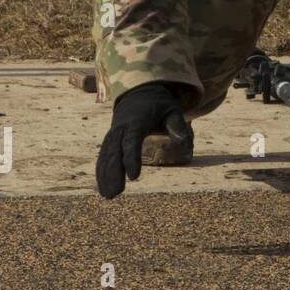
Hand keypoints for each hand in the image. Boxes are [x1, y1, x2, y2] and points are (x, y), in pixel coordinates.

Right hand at [96, 81, 190, 198]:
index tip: (133, 177)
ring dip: (105, 176)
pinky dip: (101, 171)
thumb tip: (187, 145)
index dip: (131, 159)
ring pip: (107, 156)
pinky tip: (103, 188)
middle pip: (115, 152)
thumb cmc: (159, 105)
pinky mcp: (110, 140)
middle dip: (114, 173)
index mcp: (136, 122)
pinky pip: (103, 156)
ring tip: (109, 196)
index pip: (132, 142)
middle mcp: (120, 129)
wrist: (140, 93)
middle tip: (116, 193)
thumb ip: (178, 126)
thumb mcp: (173, 110)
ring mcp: (113, 134)